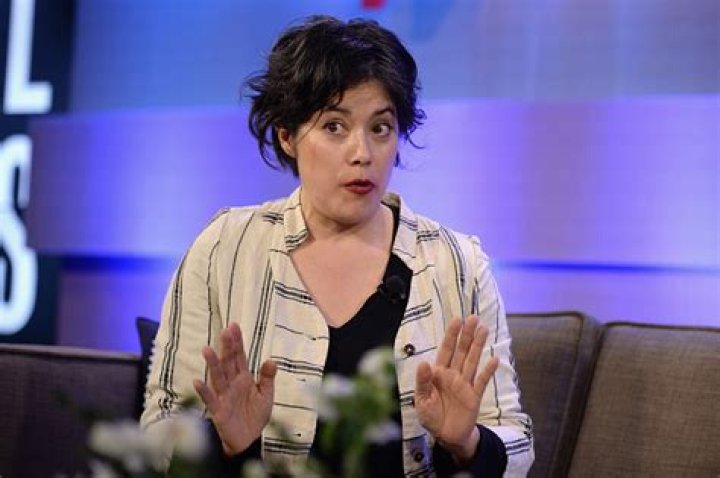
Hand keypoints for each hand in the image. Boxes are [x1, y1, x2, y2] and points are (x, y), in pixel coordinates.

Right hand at [193, 322, 276, 454]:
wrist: (249, 440)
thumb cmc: (256, 415)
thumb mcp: (266, 395)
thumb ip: (267, 378)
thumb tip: (271, 360)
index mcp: (244, 378)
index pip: (239, 356)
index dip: (236, 342)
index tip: (234, 326)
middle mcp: (232, 383)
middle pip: (228, 362)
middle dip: (227, 347)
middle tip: (225, 331)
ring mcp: (224, 396)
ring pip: (217, 377)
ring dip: (212, 364)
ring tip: (207, 349)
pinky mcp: (218, 410)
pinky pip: (210, 399)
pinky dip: (204, 391)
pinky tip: (197, 381)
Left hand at [415, 315, 498, 461]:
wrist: (446, 436)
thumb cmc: (431, 416)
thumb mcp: (421, 400)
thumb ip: (422, 382)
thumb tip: (424, 362)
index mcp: (438, 373)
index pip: (446, 350)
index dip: (451, 335)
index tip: (457, 320)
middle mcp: (453, 375)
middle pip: (461, 351)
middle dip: (467, 334)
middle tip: (473, 318)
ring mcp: (465, 384)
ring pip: (472, 361)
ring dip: (478, 346)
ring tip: (484, 329)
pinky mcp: (474, 396)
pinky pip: (482, 381)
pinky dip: (488, 371)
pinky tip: (495, 359)